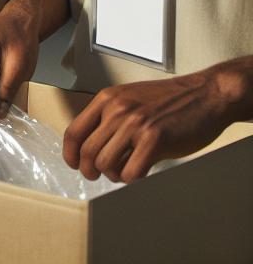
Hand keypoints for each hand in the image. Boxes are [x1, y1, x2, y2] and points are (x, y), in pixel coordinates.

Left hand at [63, 68, 245, 182]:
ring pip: (106, 164)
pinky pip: (131, 172)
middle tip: (99, 176)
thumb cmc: (169, 100)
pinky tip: (139, 171)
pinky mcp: (155, 140)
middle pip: (88, 152)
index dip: (71, 154)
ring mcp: (135, 124)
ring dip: (113, 175)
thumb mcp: (129, 98)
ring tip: (124, 171)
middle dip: (90, 170)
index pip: (74, 131)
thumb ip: (110, 116)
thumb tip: (93, 144)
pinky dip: (132, 179)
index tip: (75, 164)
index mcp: (107, 99)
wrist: (204, 94)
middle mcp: (117, 110)